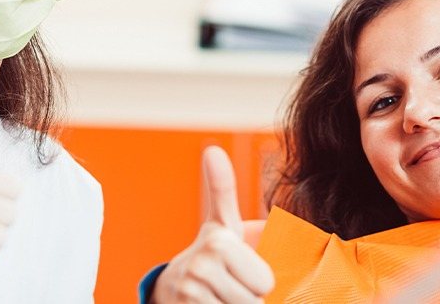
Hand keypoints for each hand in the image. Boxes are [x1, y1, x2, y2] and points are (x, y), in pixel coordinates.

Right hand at [151, 146, 273, 302]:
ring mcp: (191, 293)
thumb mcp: (221, 222)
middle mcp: (201, 266)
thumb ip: (222, 187)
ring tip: (221, 298)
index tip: (242, 270)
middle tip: (231, 287)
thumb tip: (211, 149)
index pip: (267, 282)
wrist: (172, 290)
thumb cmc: (209, 255)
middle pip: (256, 302)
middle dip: (250, 300)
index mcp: (219, 241)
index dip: (261, 282)